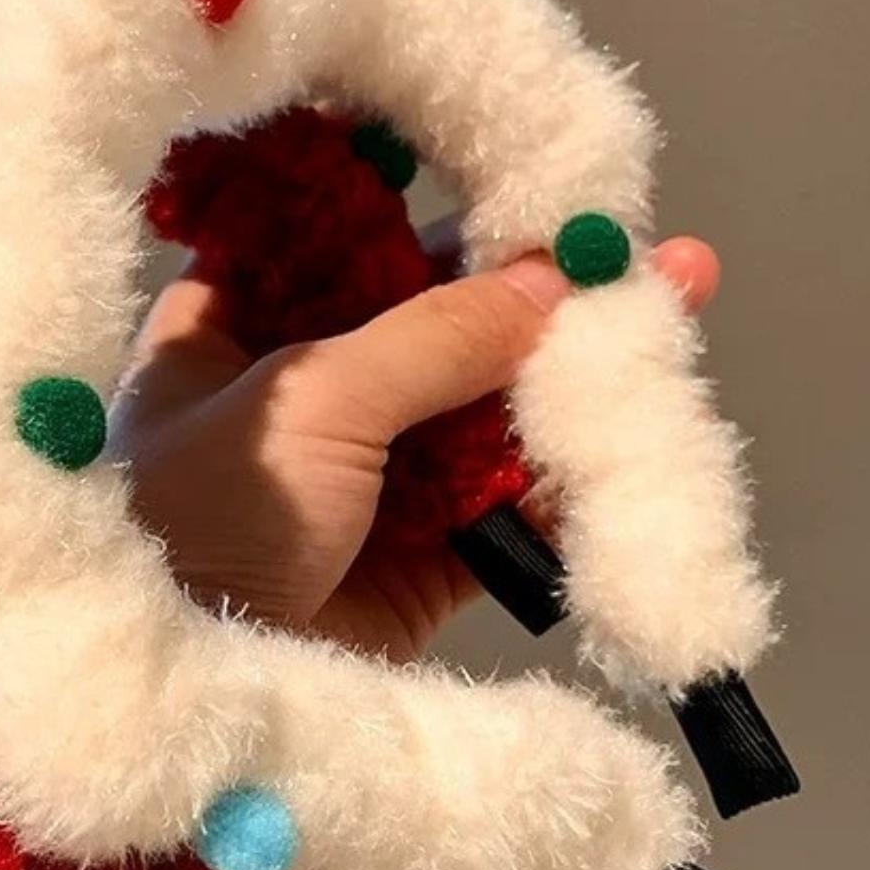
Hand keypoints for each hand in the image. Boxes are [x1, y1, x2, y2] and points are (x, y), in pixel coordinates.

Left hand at [114, 237, 719, 660]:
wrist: (194, 688)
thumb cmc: (208, 517)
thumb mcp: (310, 397)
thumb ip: (435, 335)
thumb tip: (550, 278)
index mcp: (223, 335)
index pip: (333, 248)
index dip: (424, 214)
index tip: (514, 181)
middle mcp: (293, 401)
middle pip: (424, 326)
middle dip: (525, 293)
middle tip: (630, 245)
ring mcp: (358, 482)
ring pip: (476, 412)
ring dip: (564, 371)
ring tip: (675, 297)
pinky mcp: (415, 562)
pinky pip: (504, 503)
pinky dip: (564, 473)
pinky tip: (635, 416)